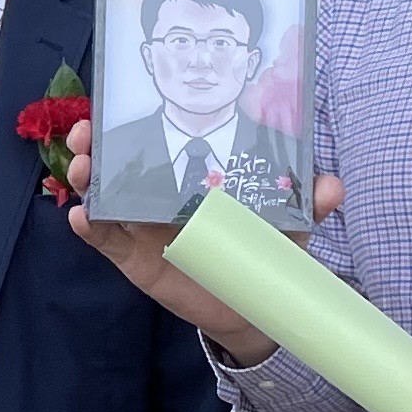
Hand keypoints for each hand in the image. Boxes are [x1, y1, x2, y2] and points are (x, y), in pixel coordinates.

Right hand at [56, 117, 339, 356]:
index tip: (117, 102)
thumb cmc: (267, 253)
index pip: (155, 137)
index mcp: (190, 175)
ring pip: (102, 195)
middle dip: (95, 142)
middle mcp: (158, 194)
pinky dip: (89, 227)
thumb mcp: (290, 223)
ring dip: (84, 178)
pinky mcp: (134, 259)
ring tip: (80, 169)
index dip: (132, 118)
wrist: (253, 309)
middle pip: (116, 161)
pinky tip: (81, 216)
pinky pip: (105, 241)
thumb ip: (308, 203)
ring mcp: (141, 226)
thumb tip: (331, 185)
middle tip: (86, 131)